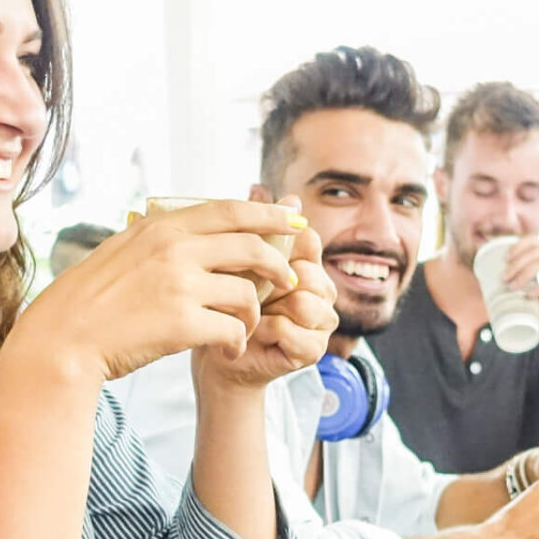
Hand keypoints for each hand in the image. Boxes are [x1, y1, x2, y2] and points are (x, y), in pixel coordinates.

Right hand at [11, 200, 304, 384]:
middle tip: (290, 280)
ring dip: (255, 314)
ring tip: (244, 328)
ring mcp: (179, 285)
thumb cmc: (91, 299)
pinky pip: (233, 329)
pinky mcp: (182, 323)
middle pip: (251, 247)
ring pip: (248, 293)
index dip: (268, 214)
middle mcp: (174, 249)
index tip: (293, 220)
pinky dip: (238, 342)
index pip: (230, 210)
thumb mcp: (123, 250)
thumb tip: (197, 231)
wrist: (63, 339)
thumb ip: (161, 237)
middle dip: (280, 264)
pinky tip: (230, 351)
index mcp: (161, 227)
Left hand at [195, 205, 337, 390]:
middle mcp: (322, 289)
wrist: (217, 352)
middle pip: (307, 270)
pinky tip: (251, 334)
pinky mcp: (313, 349)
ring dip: (268, 308)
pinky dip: (265, 331)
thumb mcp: (233, 259)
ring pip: (303, 300)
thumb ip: (250, 227)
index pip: (307, 240)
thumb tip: (260, 186)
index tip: (246, 259)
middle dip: (269, 282)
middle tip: (245, 293)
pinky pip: (291, 329)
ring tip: (250, 314)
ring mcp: (322, 320)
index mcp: (308, 262)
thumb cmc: (224, 303)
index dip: (276, 248)